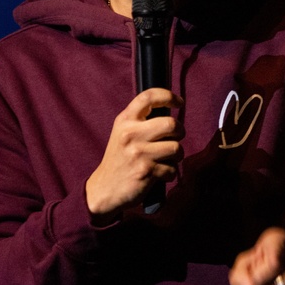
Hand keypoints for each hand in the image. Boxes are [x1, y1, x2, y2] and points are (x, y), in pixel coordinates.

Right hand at [85, 88, 183, 221]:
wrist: (104, 188)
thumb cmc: (119, 159)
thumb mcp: (122, 133)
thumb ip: (140, 120)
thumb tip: (169, 110)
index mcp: (125, 120)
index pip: (149, 96)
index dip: (168, 96)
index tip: (179, 102)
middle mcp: (131, 134)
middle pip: (171, 124)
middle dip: (180, 131)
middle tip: (175, 137)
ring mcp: (138, 153)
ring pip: (176, 148)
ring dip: (176, 156)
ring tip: (166, 159)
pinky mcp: (146, 171)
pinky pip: (172, 169)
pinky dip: (169, 173)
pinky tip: (158, 174)